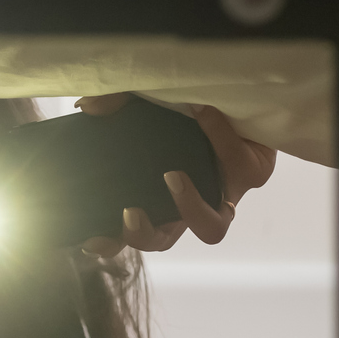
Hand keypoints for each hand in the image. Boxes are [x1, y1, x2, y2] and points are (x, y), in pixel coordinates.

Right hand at [75, 94, 276, 256]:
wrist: (241, 94)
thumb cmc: (188, 105)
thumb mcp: (147, 100)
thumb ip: (117, 101)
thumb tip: (87, 107)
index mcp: (157, 194)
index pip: (130, 231)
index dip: (109, 243)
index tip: (90, 238)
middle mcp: (189, 204)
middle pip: (162, 241)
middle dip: (142, 235)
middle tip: (128, 213)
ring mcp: (223, 195)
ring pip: (210, 229)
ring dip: (188, 206)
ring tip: (172, 176)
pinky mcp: (252, 173)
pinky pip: (236, 165)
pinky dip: (219, 140)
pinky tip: (203, 113)